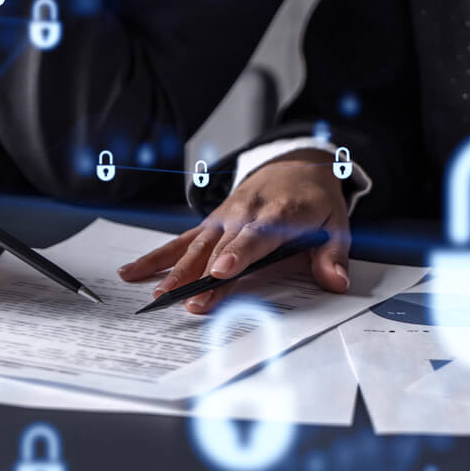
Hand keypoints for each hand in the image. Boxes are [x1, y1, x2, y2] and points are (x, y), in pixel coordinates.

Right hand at [117, 150, 351, 313]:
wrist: (294, 167)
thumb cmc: (313, 200)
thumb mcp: (336, 223)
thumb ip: (333, 255)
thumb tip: (336, 281)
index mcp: (278, 213)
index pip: (255, 236)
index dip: (237, 254)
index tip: (222, 272)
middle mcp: (245, 213)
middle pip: (220, 248)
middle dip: (203, 276)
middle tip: (190, 304)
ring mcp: (223, 218)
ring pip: (195, 245)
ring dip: (176, 271)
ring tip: (159, 295)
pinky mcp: (210, 224)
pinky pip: (181, 241)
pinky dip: (157, 257)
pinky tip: (133, 272)